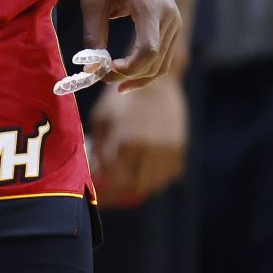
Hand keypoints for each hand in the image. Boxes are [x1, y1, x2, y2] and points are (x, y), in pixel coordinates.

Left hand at [80, 0, 180, 91]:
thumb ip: (92, 34)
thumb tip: (91, 66)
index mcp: (151, 10)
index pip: (147, 53)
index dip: (126, 69)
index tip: (103, 70)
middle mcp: (170, 17)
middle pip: (156, 63)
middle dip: (129, 76)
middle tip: (101, 78)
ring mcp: (175, 20)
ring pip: (163, 63)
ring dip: (140, 76)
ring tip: (113, 80)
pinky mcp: (173, 21)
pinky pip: (164, 53)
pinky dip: (147, 66)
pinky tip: (126, 71)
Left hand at [88, 70, 187, 208]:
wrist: (154, 84)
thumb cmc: (120, 101)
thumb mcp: (102, 120)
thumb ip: (96, 148)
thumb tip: (92, 172)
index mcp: (127, 142)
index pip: (115, 178)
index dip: (106, 183)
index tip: (99, 182)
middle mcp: (149, 150)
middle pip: (134, 186)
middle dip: (121, 188)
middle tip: (113, 184)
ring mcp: (167, 152)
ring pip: (153, 184)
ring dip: (139, 184)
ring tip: (127, 177)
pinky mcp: (179, 150)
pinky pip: (167, 175)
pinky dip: (156, 176)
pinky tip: (144, 167)